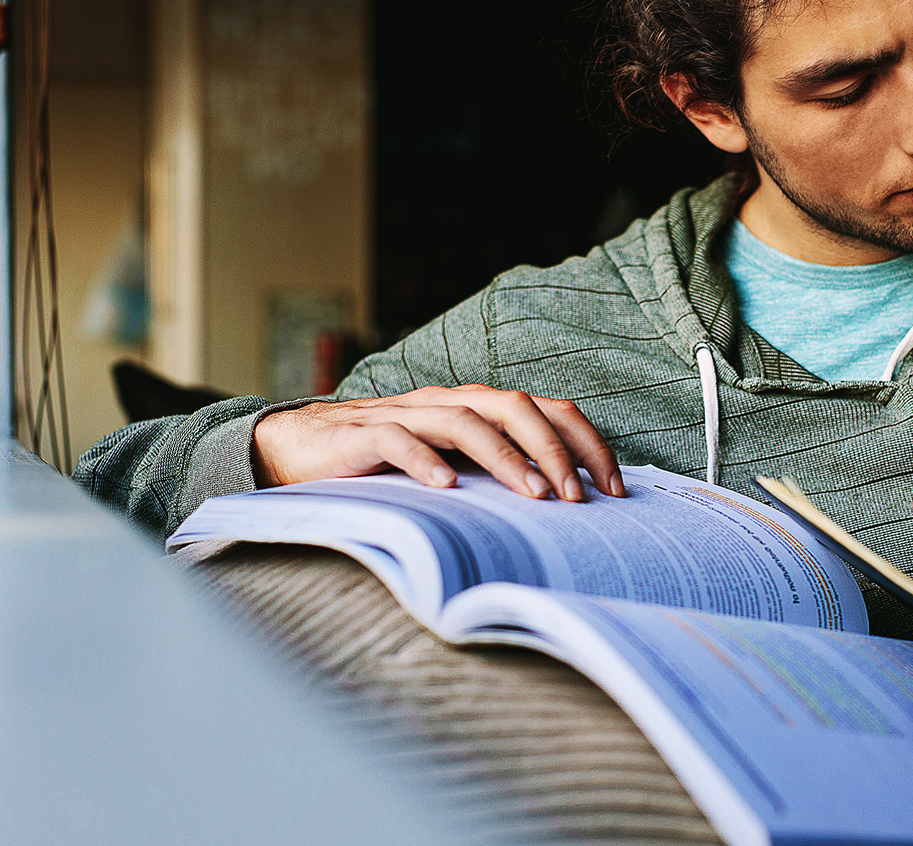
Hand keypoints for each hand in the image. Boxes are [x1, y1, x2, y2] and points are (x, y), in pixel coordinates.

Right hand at [252, 384, 624, 500]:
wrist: (297, 448)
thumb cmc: (386, 464)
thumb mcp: (453, 466)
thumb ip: (497, 475)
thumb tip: (566, 510)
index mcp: (476, 407)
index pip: (547, 410)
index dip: (586, 443)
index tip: (615, 489)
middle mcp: (447, 402)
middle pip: (514, 407)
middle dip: (553, 451)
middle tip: (578, 497)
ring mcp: (405, 415)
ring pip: (464, 421)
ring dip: (505, 457)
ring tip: (533, 495)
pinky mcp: (363, 435)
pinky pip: (398, 441)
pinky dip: (425, 461)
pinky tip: (446, 488)